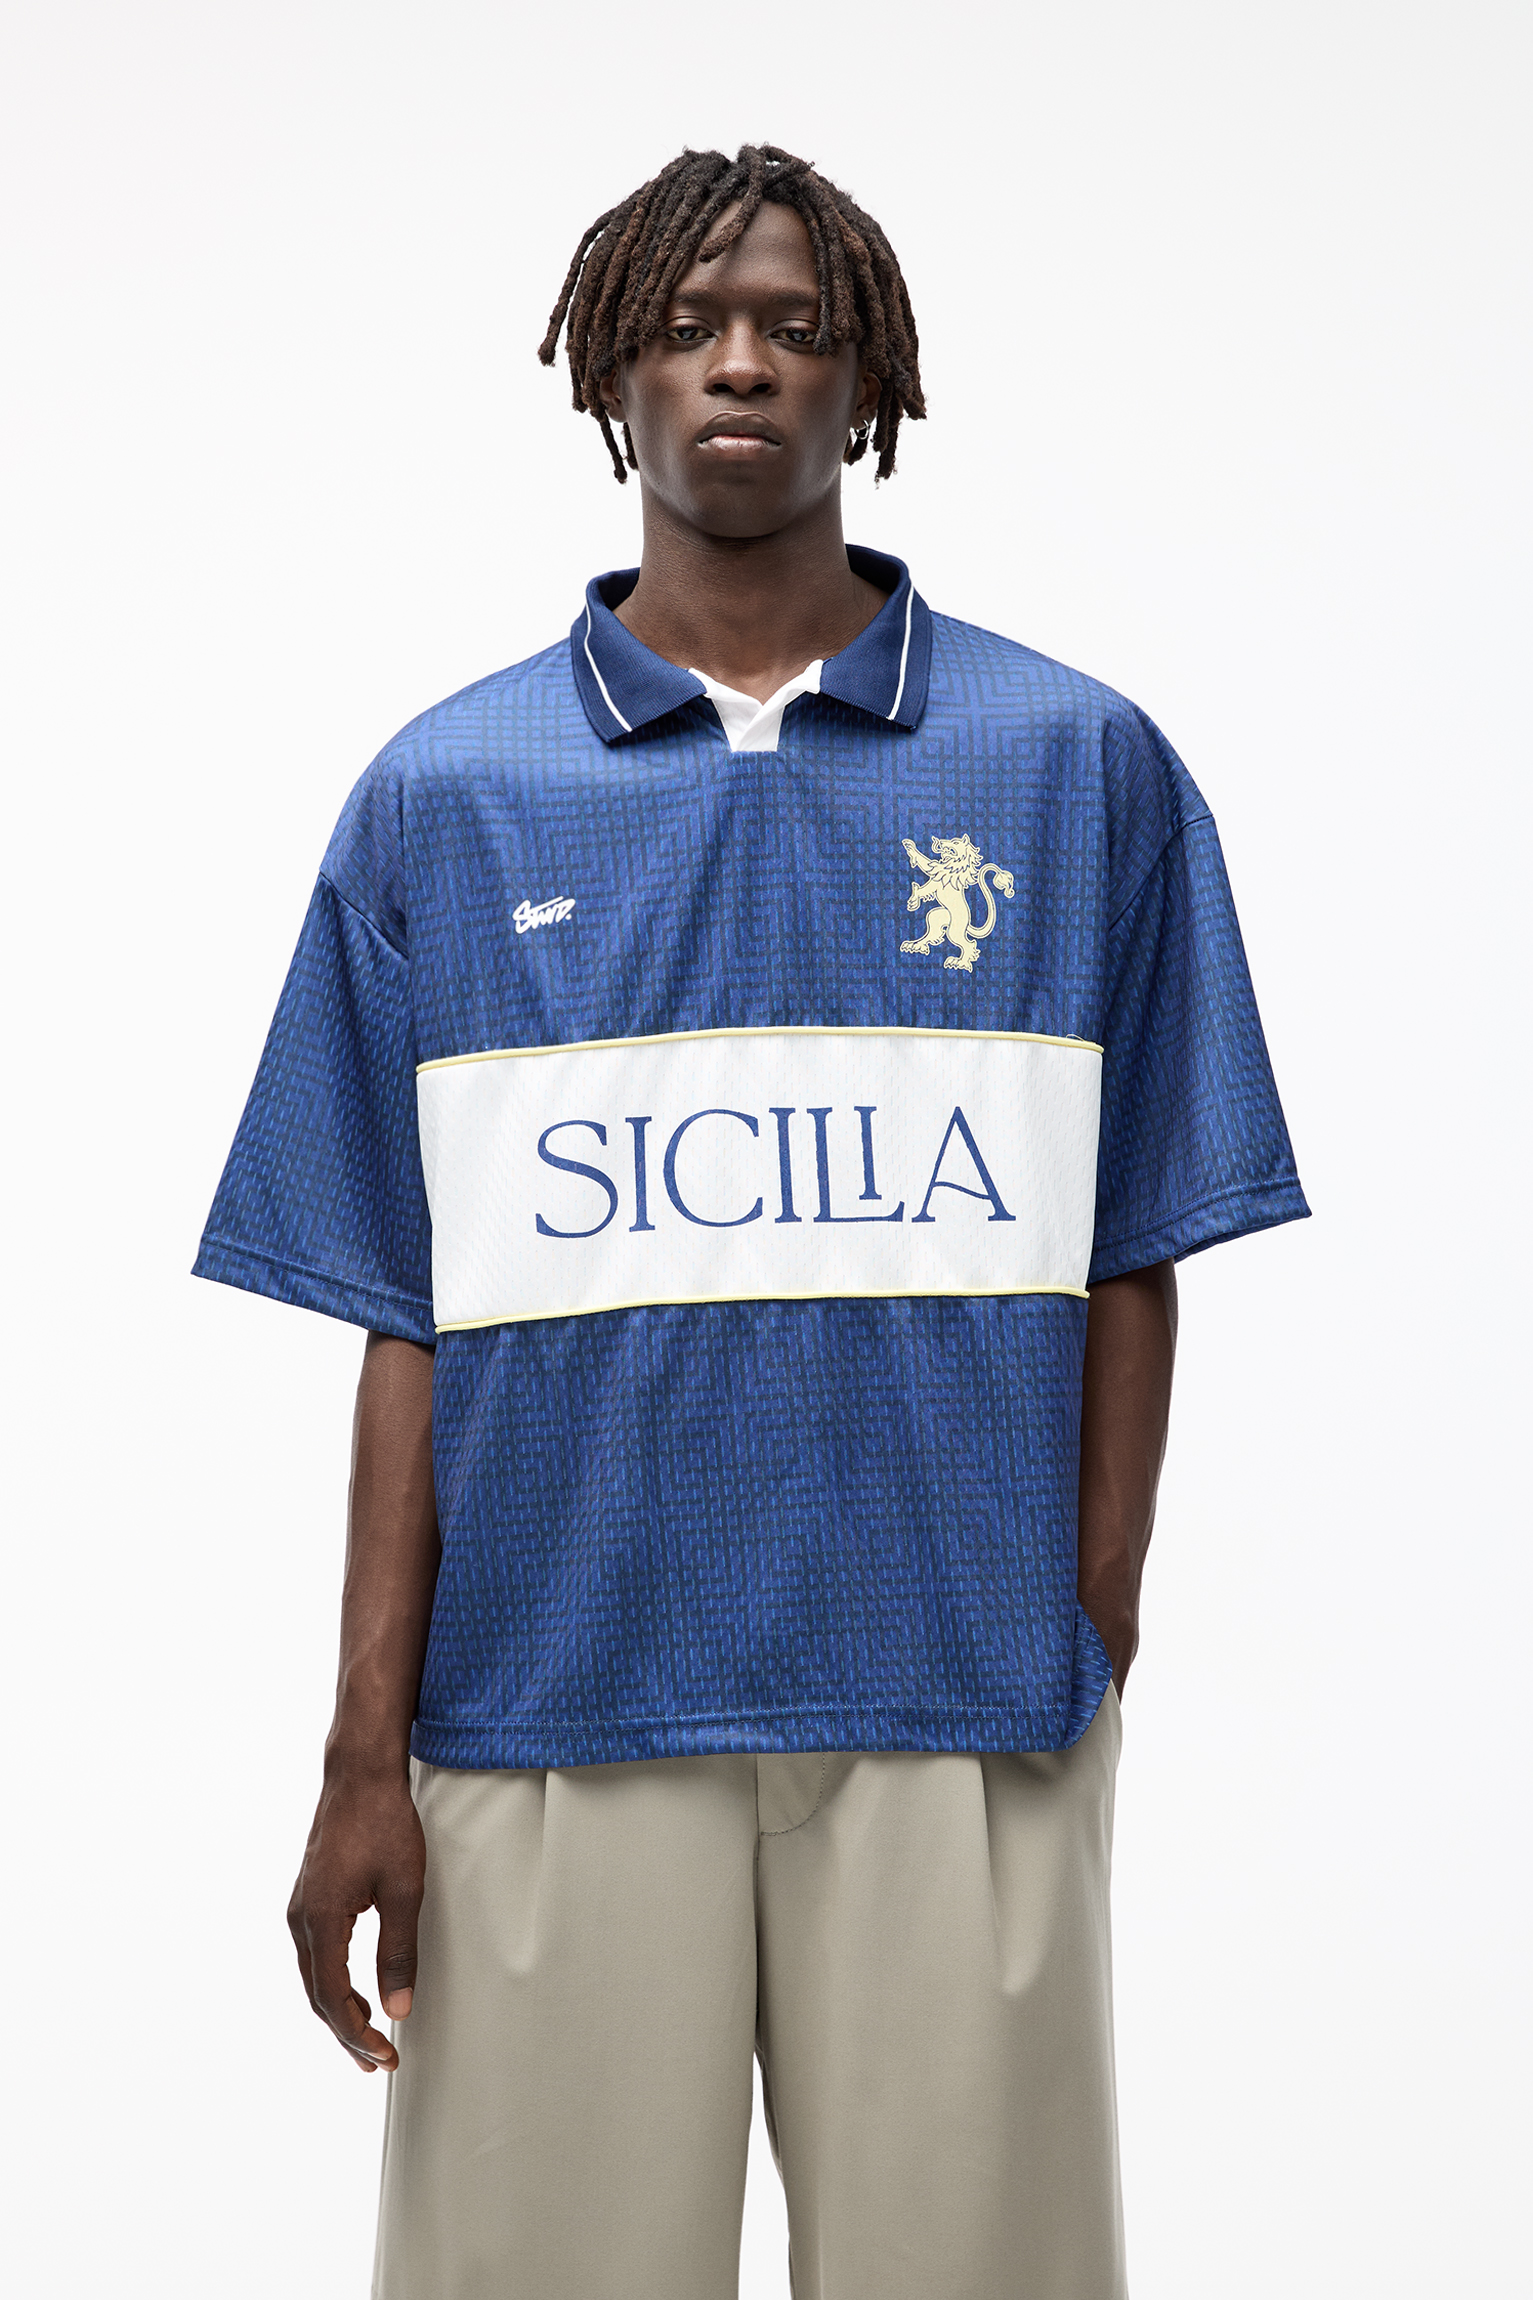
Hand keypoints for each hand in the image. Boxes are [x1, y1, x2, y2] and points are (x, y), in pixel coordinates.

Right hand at [287, 1768, 425, 2071]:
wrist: (360, 1772)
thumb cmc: (384, 1823)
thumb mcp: (403, 1890)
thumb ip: (398, 1951)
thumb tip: (398, 2009)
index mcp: (320, 1921)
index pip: (333, 1999)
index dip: (358, 2036)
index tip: (385, 2058)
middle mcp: (301, 1918)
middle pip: (318, 1994)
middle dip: (347, 2033)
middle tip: (377, 2063)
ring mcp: (301, 1905)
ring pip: (314, 1975)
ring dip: (339, 2009)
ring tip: (368, 2037)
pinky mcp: (310, 1894)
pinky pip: (316, 1953)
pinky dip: (334, 1981)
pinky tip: (357, 1990)